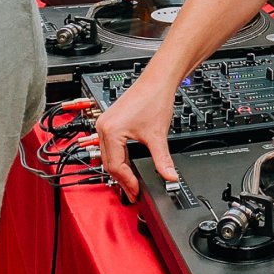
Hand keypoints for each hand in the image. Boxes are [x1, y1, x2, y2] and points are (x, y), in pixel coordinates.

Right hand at [94, 72, 179, 200]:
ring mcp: (105, 123)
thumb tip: (169, 177)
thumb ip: (163, 160)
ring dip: (119, 169)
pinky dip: (119, 158)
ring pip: (108, 155)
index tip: (136, 192)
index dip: (127, 181)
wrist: (157, 81)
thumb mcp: (158, 135)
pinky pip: (110, 146)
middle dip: (122, 179)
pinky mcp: (110, 121)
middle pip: (109, 163)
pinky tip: (128, 165)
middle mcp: (103, 127)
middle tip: (133, 192)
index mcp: (110, 132)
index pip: (116, 166)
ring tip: (131, 182)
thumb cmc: (154, 99)